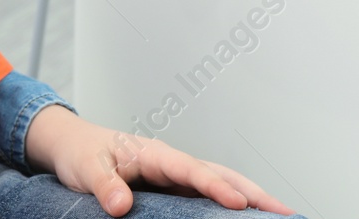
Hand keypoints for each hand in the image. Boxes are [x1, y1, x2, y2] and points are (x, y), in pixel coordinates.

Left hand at [23, 104, 294, 216]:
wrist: (73, 147)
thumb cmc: (82, 153)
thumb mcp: (85, 167)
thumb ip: (103, 184)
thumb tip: (120, 204)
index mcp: (153, 153)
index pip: (191, 169)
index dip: (215, 186)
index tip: (238, 203)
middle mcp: (171, 163)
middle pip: (219, 174)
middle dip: (253, 192)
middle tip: (285, 211)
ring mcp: (176, 177)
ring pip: (221, 184)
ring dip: (250, 198)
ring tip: (280, 216)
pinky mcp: (175, 190)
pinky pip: (208, 197)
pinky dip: (231, 205)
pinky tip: (247, 218)